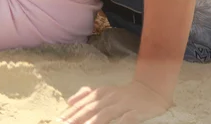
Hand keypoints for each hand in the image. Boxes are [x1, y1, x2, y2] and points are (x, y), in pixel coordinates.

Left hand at [54, 81, 170, 123]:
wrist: (151, 89)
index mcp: (103, 92)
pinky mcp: (137, 112)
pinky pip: (126, 119)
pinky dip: (119, 123)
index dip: (73, 111)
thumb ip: (87, 94)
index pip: (85, 102)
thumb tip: (69, 101)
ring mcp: (124, 104)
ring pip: (107, 113)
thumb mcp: (105, 91)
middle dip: (78, 118)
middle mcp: (112, 97)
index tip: (60, 119)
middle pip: (92, 108)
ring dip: (94, 122)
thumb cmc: (124, 94)